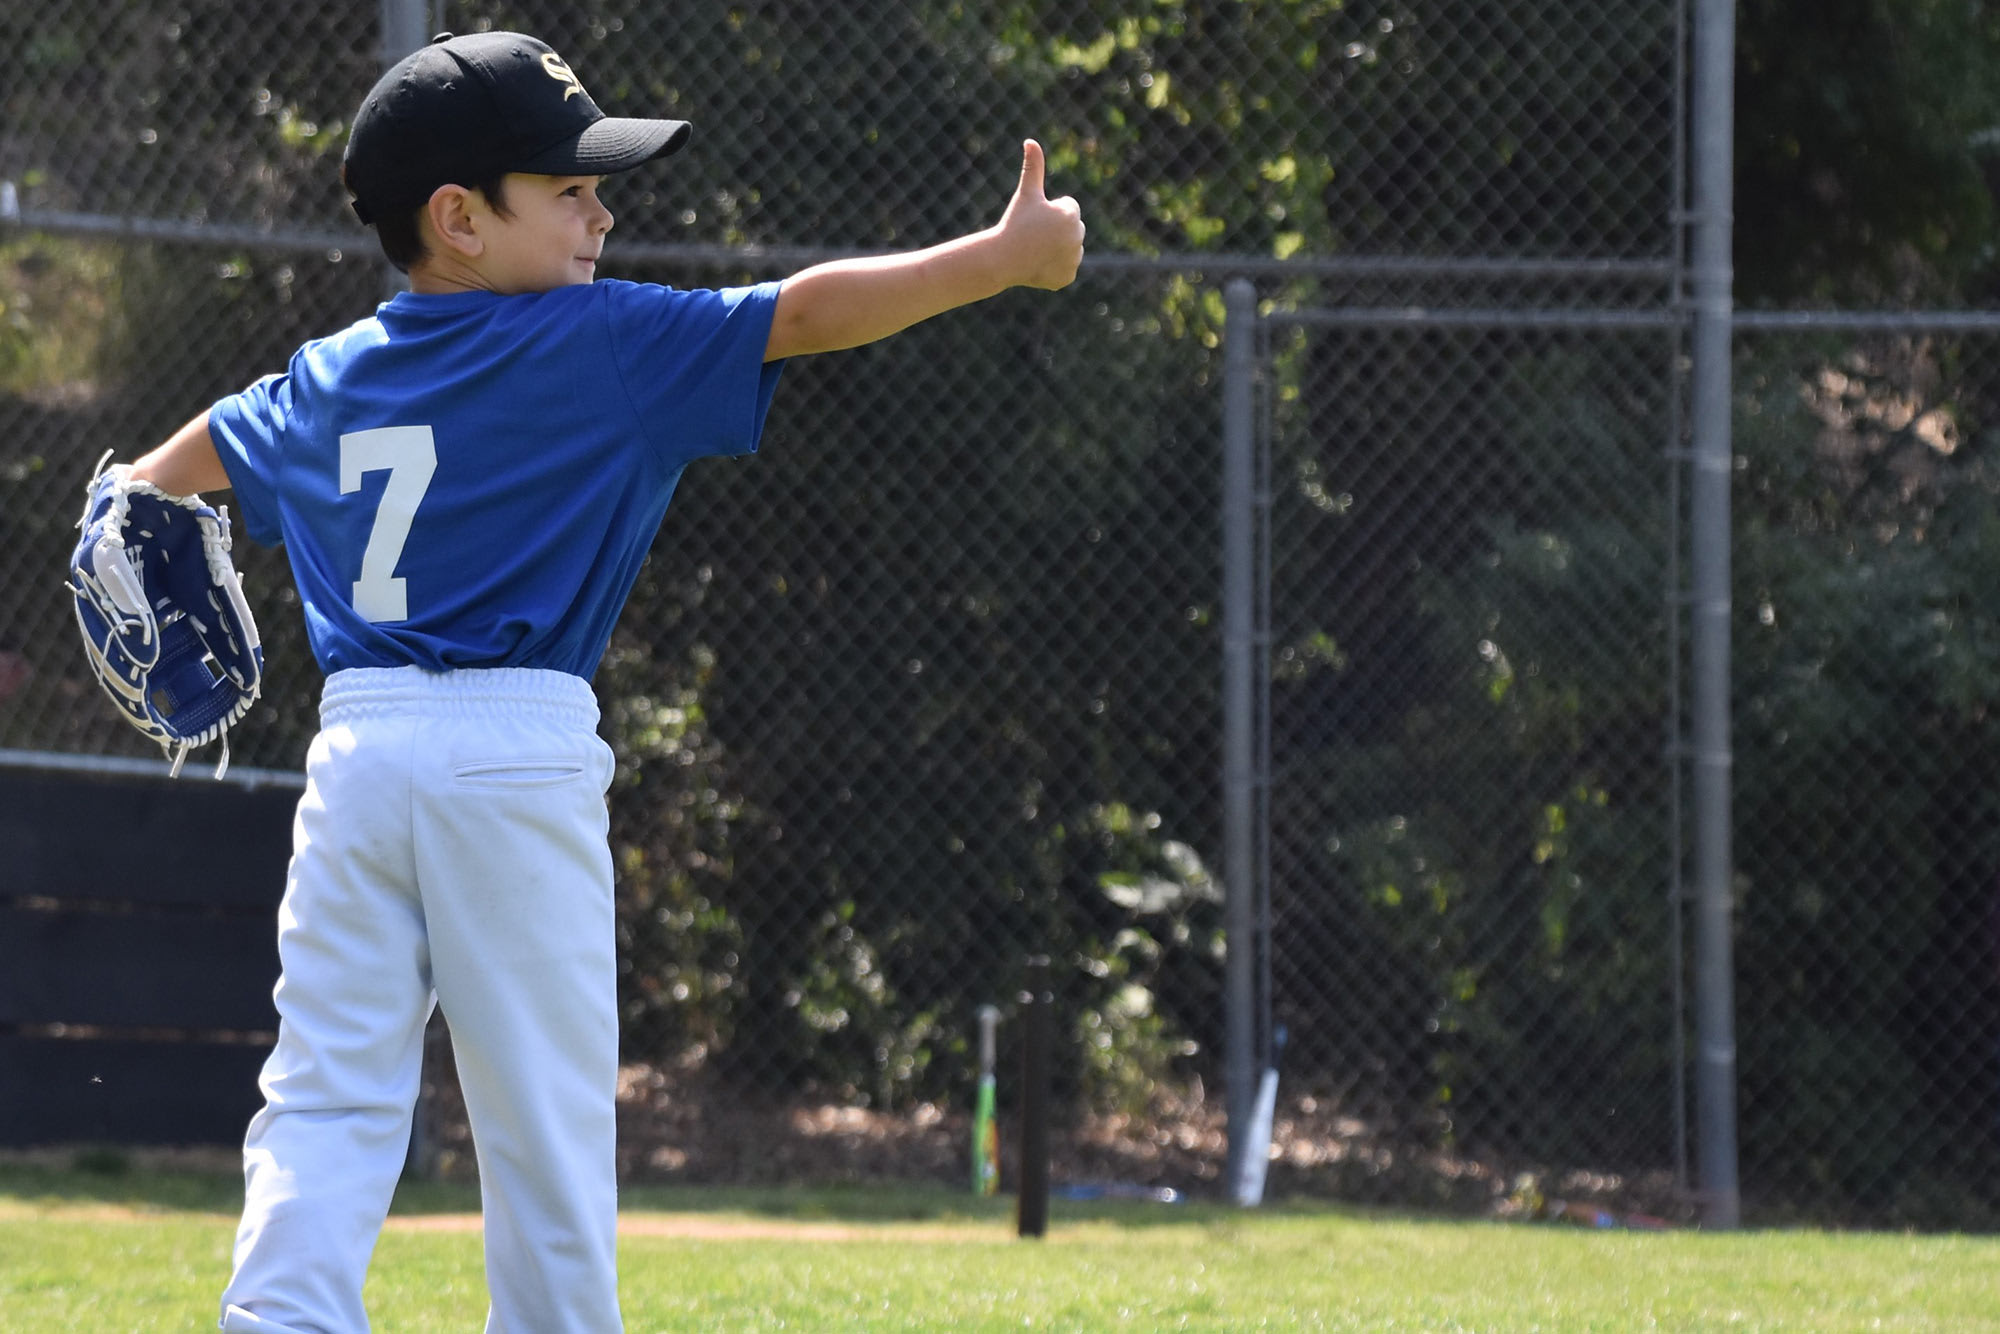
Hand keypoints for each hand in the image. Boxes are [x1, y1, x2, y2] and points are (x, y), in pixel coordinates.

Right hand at [994, 139, 1084, 290]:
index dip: (1050, 211)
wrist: (1003, 258)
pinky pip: (1064, 269)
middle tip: (1035, 235)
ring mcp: (1073, 259)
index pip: (1069, 208)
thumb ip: (1033, 167)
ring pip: (1069, 249)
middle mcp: (1077, 237)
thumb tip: (1031, 141)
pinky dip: (1053, 268)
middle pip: (1071, 229)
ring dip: (1056, 248)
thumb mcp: (1026, 193)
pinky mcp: (1067, 277)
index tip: (1036, 218)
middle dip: (1055, 231)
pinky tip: (1038, 264)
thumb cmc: (1015, 222)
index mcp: (1071, 215)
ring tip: (1036, 249)